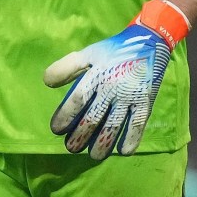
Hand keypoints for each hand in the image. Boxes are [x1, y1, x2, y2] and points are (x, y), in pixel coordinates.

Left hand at [44, 0, 188, 159]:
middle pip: (93, 117)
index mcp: (97, 74)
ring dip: (102, 143)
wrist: (149, 40)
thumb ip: (67, 67)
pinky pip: (138, 125)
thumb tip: (46, 82)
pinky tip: (122, 152)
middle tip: (71, 148)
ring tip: (93, 155)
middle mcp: (112, 87)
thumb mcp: (89, 53)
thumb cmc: (114, 49)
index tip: (56, 129)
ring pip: (114, 125)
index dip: (65, 115)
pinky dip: (131, 139)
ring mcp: (130, 96)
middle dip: (80, 136)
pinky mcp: (146, 101)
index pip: (77, 99)